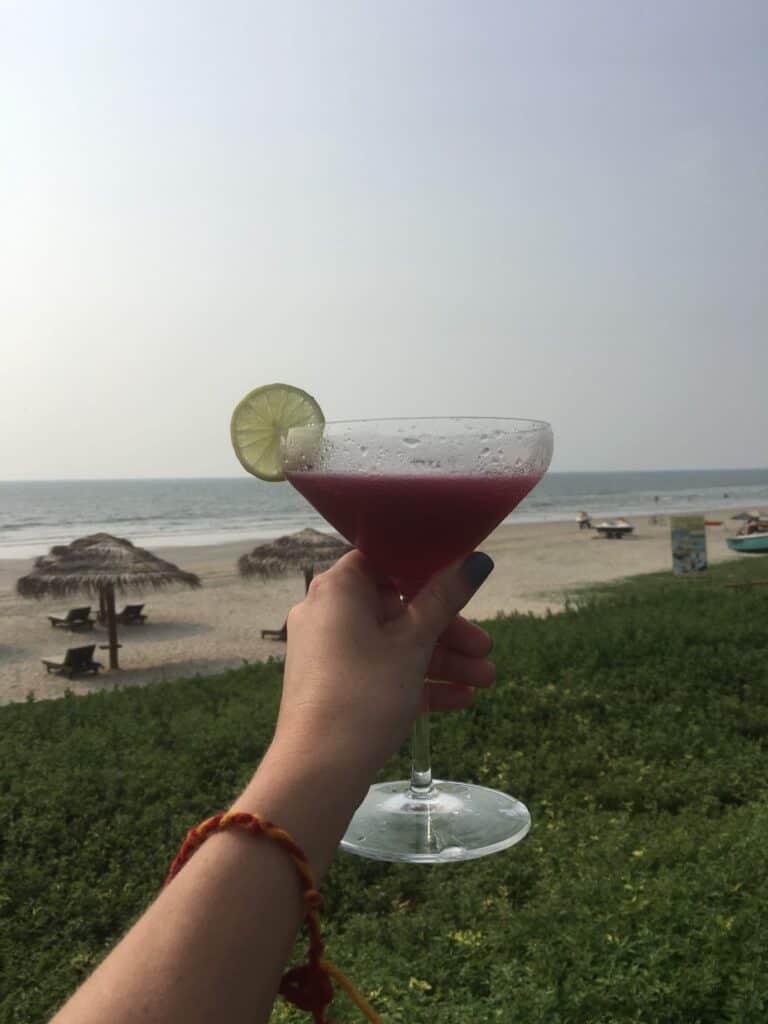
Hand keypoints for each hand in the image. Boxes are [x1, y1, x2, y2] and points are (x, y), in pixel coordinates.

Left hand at [271, 549, 495, 779]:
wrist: (319, 770)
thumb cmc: (366, 691)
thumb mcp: (413, 643)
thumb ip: (445, 599)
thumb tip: (476, 560)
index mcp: (338, 588)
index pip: (385, 561)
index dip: (427, 569)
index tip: (462, 585)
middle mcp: (328, 612)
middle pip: (397, 607)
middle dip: (447, 629)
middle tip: (485, 647)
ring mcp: (329, 651)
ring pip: (394, 644)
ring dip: (441, 659)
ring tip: (485, 680)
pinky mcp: (335, 686)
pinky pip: (381, 671)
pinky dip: (417, 681)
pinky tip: (462, 699)